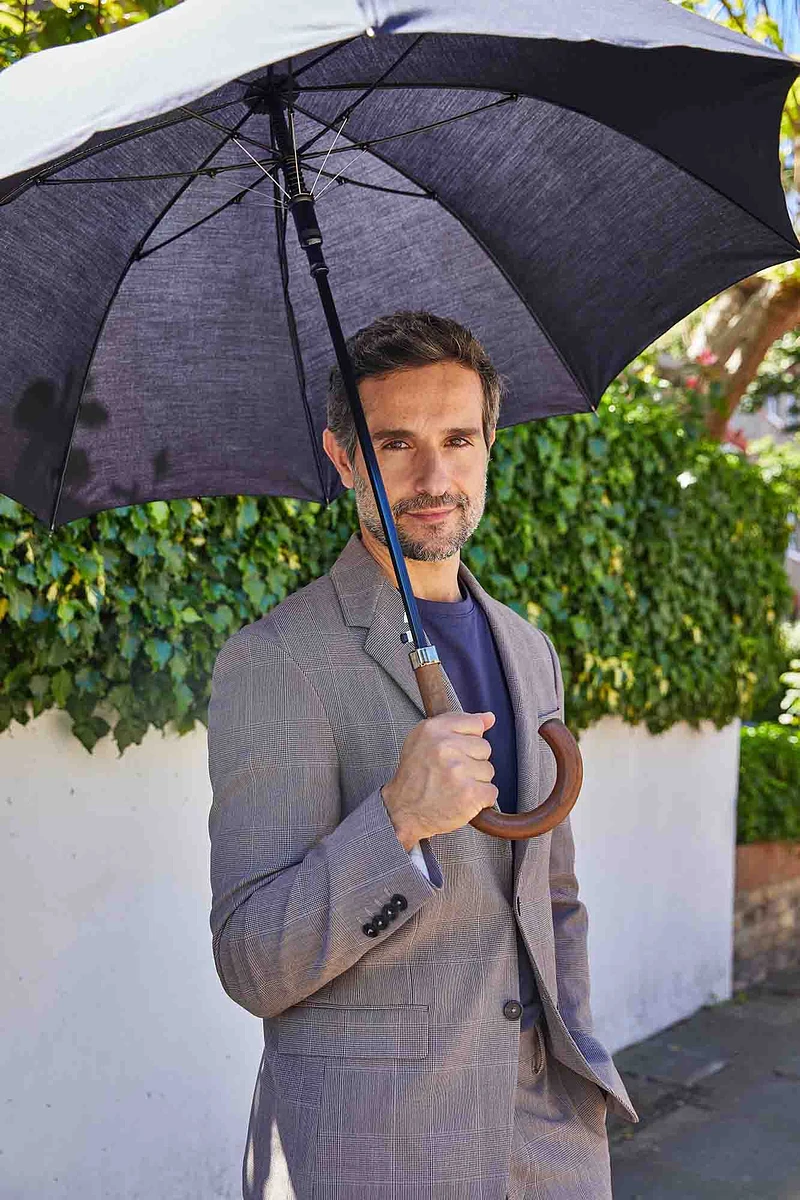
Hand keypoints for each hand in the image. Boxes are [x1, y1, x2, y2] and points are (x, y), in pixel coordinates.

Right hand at [381, 711, 497, 848]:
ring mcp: (458, 770)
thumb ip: (457, 723)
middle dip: (472, 762)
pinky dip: (480, 800)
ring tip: (454, 787)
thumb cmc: (415, 776)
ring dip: (476, 782)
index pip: (475, 724)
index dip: (468, 740)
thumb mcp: (424, 739)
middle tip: (451, 774)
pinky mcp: (470, 794)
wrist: (403, 812)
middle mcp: (445, 747)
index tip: (455, 752)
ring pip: (488, 770)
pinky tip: (461, 800)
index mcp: (433, 729)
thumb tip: (490, 717)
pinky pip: (491, 792)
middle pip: (484, 748)